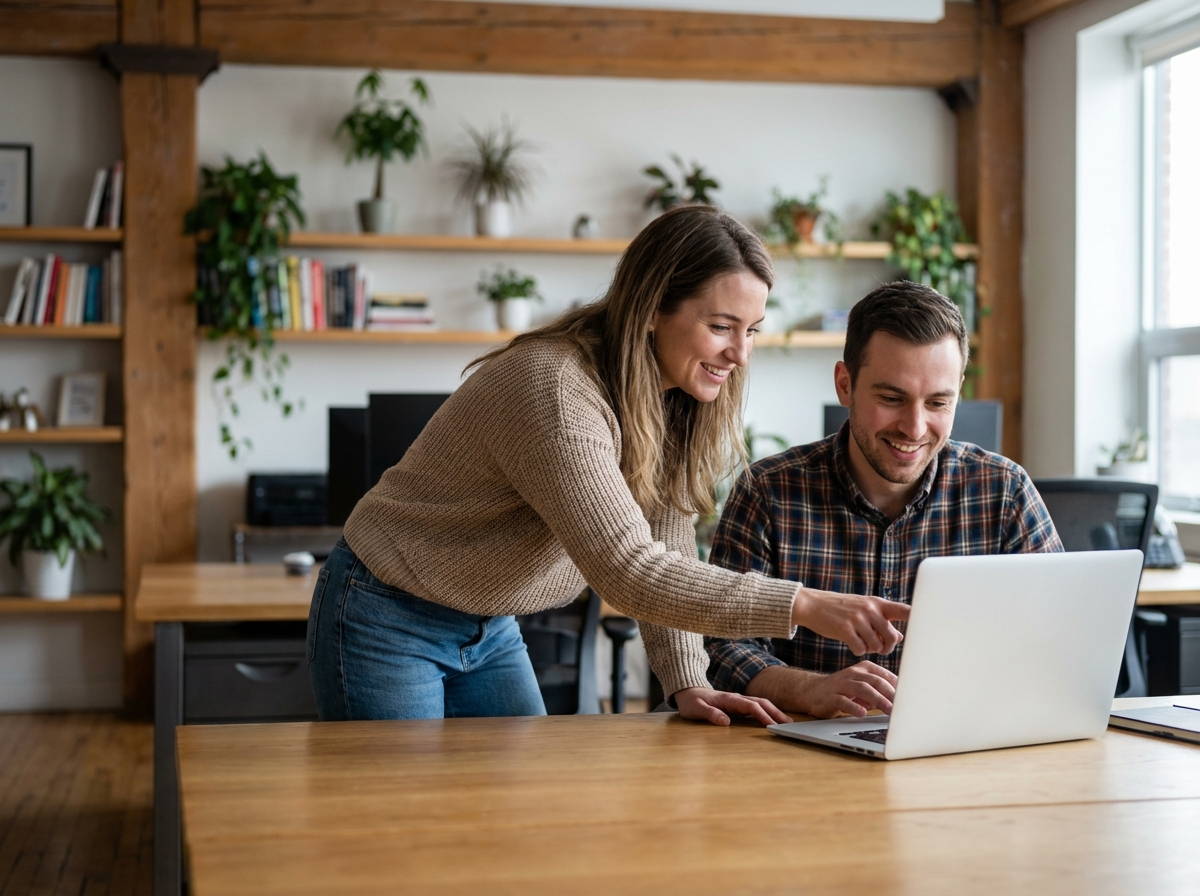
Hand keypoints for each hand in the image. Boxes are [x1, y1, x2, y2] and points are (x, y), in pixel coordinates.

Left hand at [673, 686, 791, 726]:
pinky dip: (767, 712)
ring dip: (774, 712)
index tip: (772, 725)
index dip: (762, 715)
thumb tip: (726, 721)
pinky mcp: (737, 705)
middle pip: (761, 703)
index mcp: (729, 699)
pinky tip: (772, 720)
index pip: (750, 706)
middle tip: (789, 724)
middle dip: (775, 713)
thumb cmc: (691, 701)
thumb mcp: (696, 709)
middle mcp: (736, 698)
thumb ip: (710, 714)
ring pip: (760, 704)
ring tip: (786, 723)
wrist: (687, 692)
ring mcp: (737, 701)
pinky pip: (755, 708)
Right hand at [791, 586, 908, 655]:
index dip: (919, 620)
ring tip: (861, 642)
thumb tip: (901, 636)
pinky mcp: (845, 629)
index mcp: (878, 603)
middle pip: (892, 637)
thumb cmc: (840, 608)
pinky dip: (857, 650)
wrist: (812, 605)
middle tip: (880, 647)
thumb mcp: (863, 610)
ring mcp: (858, 619)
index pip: (905, 611)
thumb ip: (882, 621)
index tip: (932, 628)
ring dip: (870, 648)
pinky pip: (860, 649)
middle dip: (887, 646)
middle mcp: (870, 609)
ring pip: (876, 645)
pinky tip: (852, 644)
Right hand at [791, 661, 897, 718]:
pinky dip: (854, 707)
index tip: (909, 697)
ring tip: (888, 710)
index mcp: (863, 669)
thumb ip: (880, 690)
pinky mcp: (830, 696)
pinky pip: (843, 701)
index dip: (898, 687)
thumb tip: (901, 699)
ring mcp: (841, 684)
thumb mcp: (863, 686)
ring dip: (878, 700)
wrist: (812, 692)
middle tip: (902, 706)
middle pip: (875, 681)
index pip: (884, 676)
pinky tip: (862, 713)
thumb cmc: (843, 690)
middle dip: (890, 693)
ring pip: (862, 689)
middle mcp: (852, 673)